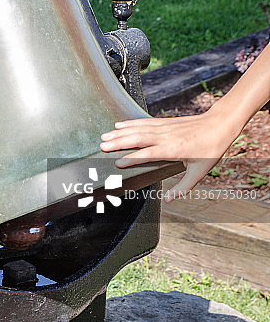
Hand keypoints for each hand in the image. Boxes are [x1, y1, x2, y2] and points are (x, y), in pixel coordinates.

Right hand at [100, 109, 237, 201]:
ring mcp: (163, 128)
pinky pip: (143, 122)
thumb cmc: (211, 148)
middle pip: (137, 139)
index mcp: (172, 149)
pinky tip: (119, 125)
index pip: (147, 155)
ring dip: (119, 133)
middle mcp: (164, 137)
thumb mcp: (199, 172)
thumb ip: (182, 187)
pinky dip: (129, 123)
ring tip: (104, 136)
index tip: (118, 163)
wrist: (219, 124)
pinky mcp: (163, 122)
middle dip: (118, 142)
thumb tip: (168, 199)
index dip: (132, 159)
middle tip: (102, 146)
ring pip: (137, 129)